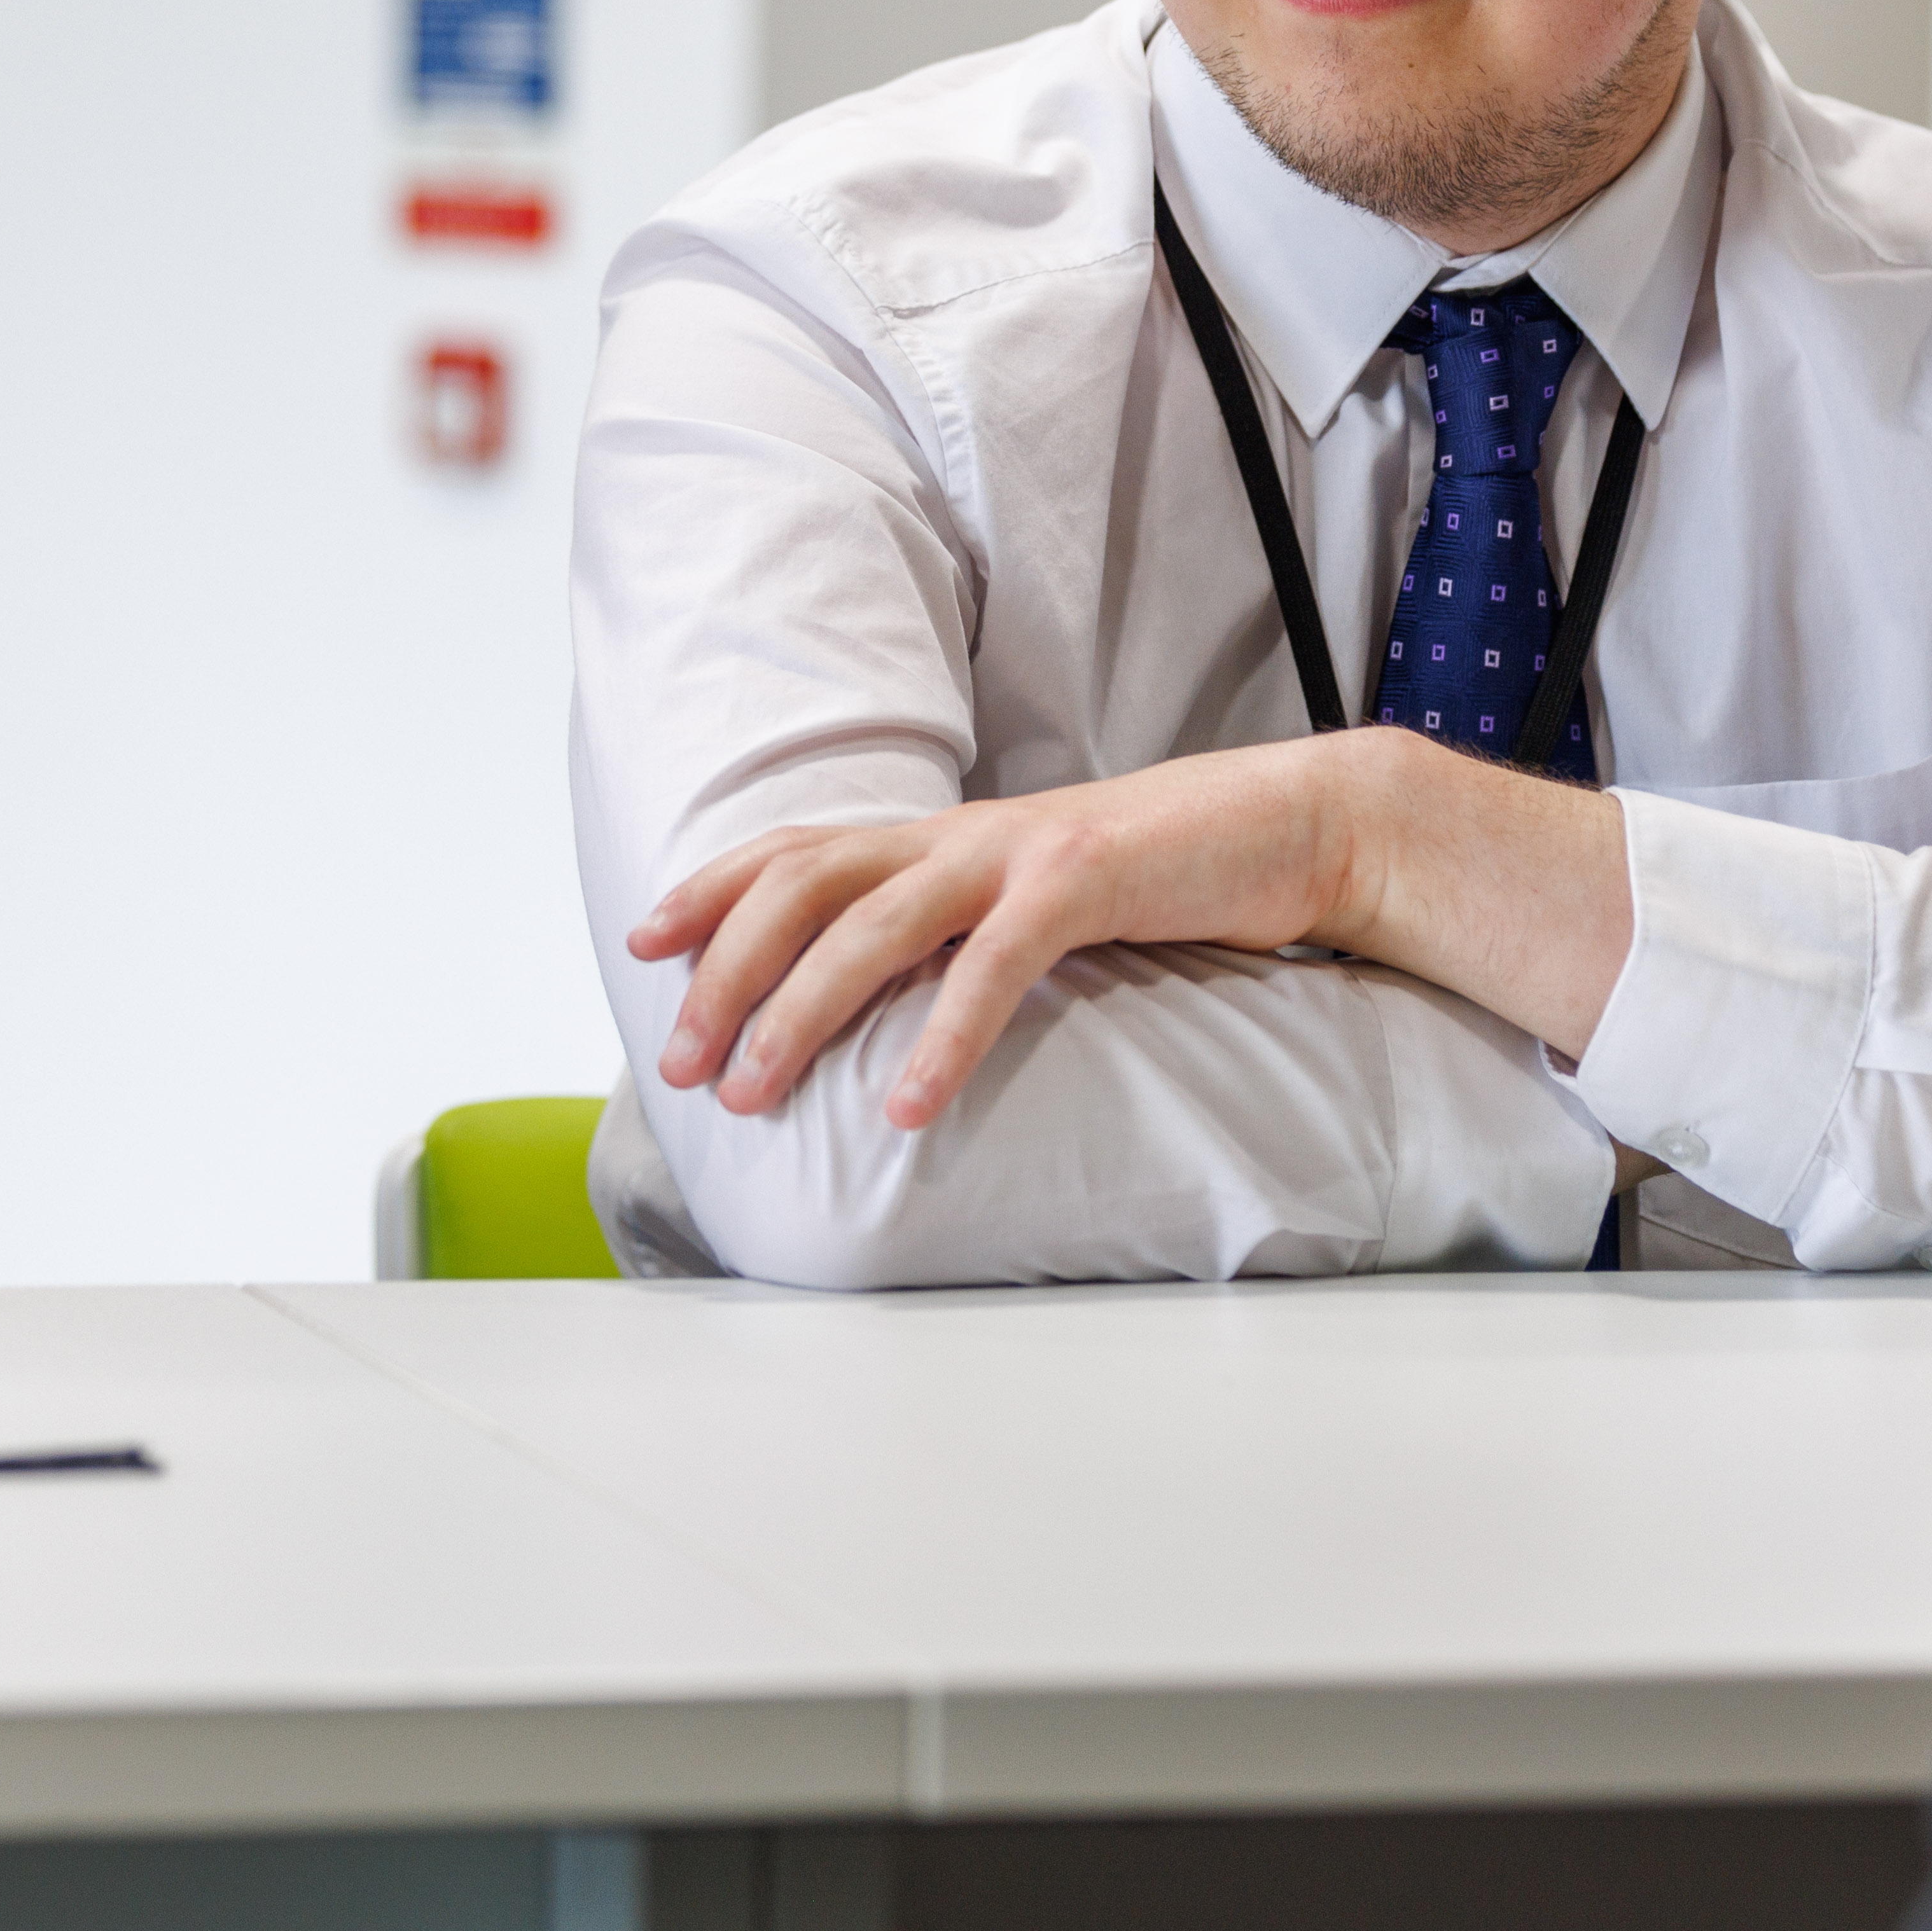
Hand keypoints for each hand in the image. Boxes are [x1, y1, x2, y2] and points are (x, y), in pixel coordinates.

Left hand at [629, 750, 1355, 1129]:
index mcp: (943, 837)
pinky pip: (993, 967)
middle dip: (726, 972)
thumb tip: (891, 1000)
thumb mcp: (1036, 899)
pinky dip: (942, 1040)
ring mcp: (1018, 852)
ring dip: (799, 1012)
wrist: (1288, 823)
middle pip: (805, 885)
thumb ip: (964, 929)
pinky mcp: (1085, 882)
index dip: (713, 888)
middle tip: (681, 1060)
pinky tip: (907, 1107)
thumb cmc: (1160, 877)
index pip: (799, 848)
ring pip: (872, 925)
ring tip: (751, 1093)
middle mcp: (960, 833)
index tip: (643, 942)